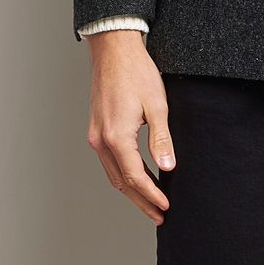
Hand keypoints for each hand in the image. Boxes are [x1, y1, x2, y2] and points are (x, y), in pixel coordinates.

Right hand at [84, 29, 175, 224]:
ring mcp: (95, 135)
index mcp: (116, 137)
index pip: (134, 177)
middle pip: (121, 181)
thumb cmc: (137, 72)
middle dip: (141, 200)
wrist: (114, 49)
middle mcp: (100, 140)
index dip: (151, 195)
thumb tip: (168, 166)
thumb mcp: (157, 105)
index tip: (166, 206)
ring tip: (150, 202)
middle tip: (159, 215)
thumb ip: (161, 138)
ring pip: (113, 173)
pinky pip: (108, 161)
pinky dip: (122, 174)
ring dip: (131, 190)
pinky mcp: (96, 128)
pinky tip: (136, 176)